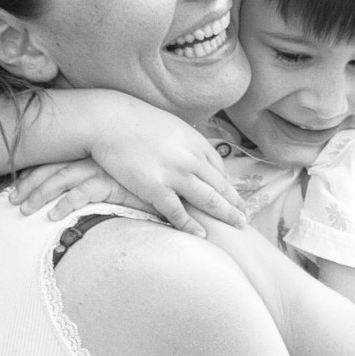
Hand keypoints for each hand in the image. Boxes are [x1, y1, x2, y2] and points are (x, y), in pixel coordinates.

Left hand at [10, 159, 150, 219]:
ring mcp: (101, 169)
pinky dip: (64, 204)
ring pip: (60, 180)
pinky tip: (52, 216)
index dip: (36, 172)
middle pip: (52, 168)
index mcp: (92, 152)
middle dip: (28, 184)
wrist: (174, 177)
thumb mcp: (120, 175)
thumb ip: (103, 179)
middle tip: (11, 200)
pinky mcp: (111, 183)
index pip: (56, 159)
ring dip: (39, 194)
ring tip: (23, 210)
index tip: (18, 183)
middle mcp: (93, 157)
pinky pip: (81, 194)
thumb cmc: (148, 176)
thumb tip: (83, 189)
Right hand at [89, 104, 246, 235]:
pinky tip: (202, 234)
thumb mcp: (171, 128)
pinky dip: (191, 224)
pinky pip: (177, 211)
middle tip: (245, 218)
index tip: (235, 199)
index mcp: (195, 143)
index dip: (229, 187)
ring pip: (208, 199)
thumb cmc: (136, 123)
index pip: (219, 169)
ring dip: (225, 214)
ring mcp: (175, 174)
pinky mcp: (155, 187)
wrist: (109, 121)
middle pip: (220, 186)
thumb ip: (186, 144)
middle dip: (235, 203)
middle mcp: (191, 159)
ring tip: (237, 226)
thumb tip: (195, 158)